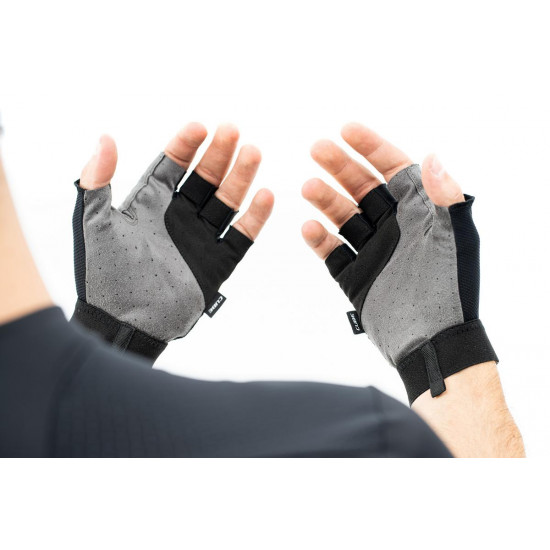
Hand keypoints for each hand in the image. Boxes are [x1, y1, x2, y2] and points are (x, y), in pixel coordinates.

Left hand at [72, 123, 273, 359]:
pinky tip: (265, 196)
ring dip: (240, 179)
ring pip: (226, 203)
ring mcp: (199, 240)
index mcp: (149, 205)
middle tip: (233, 132)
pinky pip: (240, 238)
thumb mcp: (94, 222)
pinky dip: (254, 219)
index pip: (171, 166)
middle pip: (204, 179)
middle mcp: (178, 218)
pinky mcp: (216, 264)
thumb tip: (106, 138)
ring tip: (253, 153)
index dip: (185, 146)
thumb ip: (97, 180)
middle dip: (219, 156)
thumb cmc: (103, 274)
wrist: (123, 322)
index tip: (200, 127)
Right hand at [302, 123, 496, 403]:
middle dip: (340, 166)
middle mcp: (395, 228)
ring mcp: (374, 252)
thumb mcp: (454, 239)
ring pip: (343, 217)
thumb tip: (430, 157)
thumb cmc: (450, 290)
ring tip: (307, 187)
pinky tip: (309, 227)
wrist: (431, 343)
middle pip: (362, 188)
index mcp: (420, 214)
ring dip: (325, 200)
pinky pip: (332, 253)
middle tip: (317, 149)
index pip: (394, 170)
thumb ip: (443, 198)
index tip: (347, 130)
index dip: (372, 148)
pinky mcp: (356, 277)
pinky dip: (319, 240)